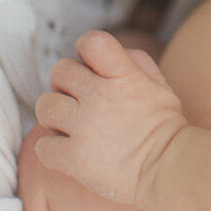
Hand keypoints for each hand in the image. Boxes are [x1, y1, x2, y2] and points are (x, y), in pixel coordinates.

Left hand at [34, 30, 186, 208]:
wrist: (168, 168)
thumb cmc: (164, 125)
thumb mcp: (158, 84)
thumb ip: (133, 62)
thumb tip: (103, 54)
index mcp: (124, 75)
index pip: (92, 42)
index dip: (85, 49)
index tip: (90, 65)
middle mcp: (101, 96)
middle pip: (60, 71)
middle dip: (66, 84)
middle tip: (78, 100)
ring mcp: (86, 128)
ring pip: (45, 106)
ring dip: (55, 115)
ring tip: (71, 126)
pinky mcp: (75, 158)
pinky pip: (43, 146)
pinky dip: (52, 149)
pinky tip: (68, 150)